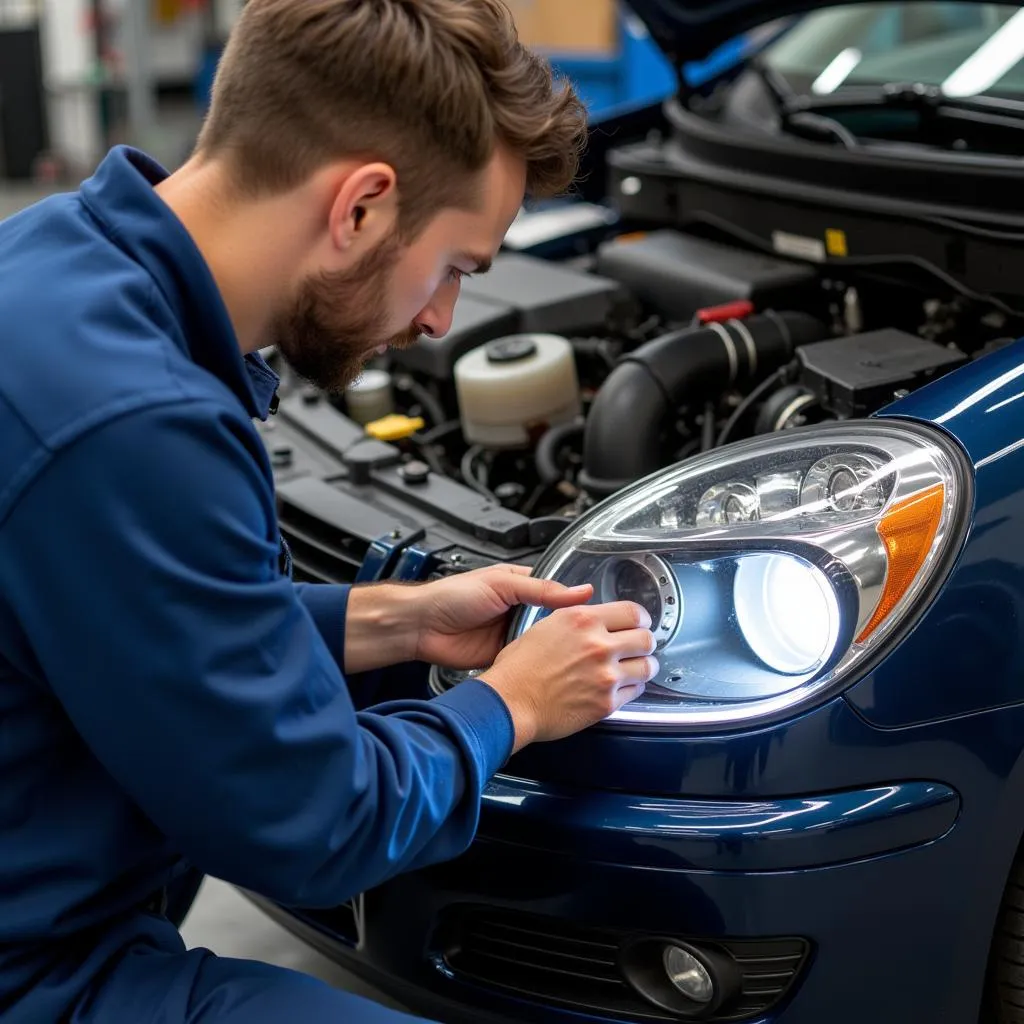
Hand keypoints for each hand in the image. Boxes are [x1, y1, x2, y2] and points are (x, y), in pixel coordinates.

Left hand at [411, 564, 593, 670]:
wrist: (422, 627)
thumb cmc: (451, 596)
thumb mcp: (502, 584)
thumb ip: (541, 589)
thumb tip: (580, 591)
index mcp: (522, 586)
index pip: (559, 593)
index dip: (577, 604)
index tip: (597, 614)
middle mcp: (520, 610)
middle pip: (554, 621)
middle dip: (568, 630)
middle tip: (592, 638)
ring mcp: (512, 634)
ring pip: (544, 643)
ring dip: (554, 649)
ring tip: (579, 655)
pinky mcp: (505, 657)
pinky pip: (528, 661)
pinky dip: (538, 665)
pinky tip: (553, 668)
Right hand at [481, 601, 658, 753]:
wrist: (509, 702)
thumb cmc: (518, 668)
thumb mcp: (544, 627)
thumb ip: (576, 621)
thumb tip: (595, 621)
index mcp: (582, 620)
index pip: (633, 611)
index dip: (641, 619)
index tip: (640, 624)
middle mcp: (598, 644)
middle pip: (646, 638)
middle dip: (644, 643)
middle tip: (637, 648)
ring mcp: (605, 675)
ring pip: (648, 667)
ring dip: (642, 667)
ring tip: (632, 670)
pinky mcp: (607, 702)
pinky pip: (636, 692)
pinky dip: (631, 689)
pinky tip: (617, 688)